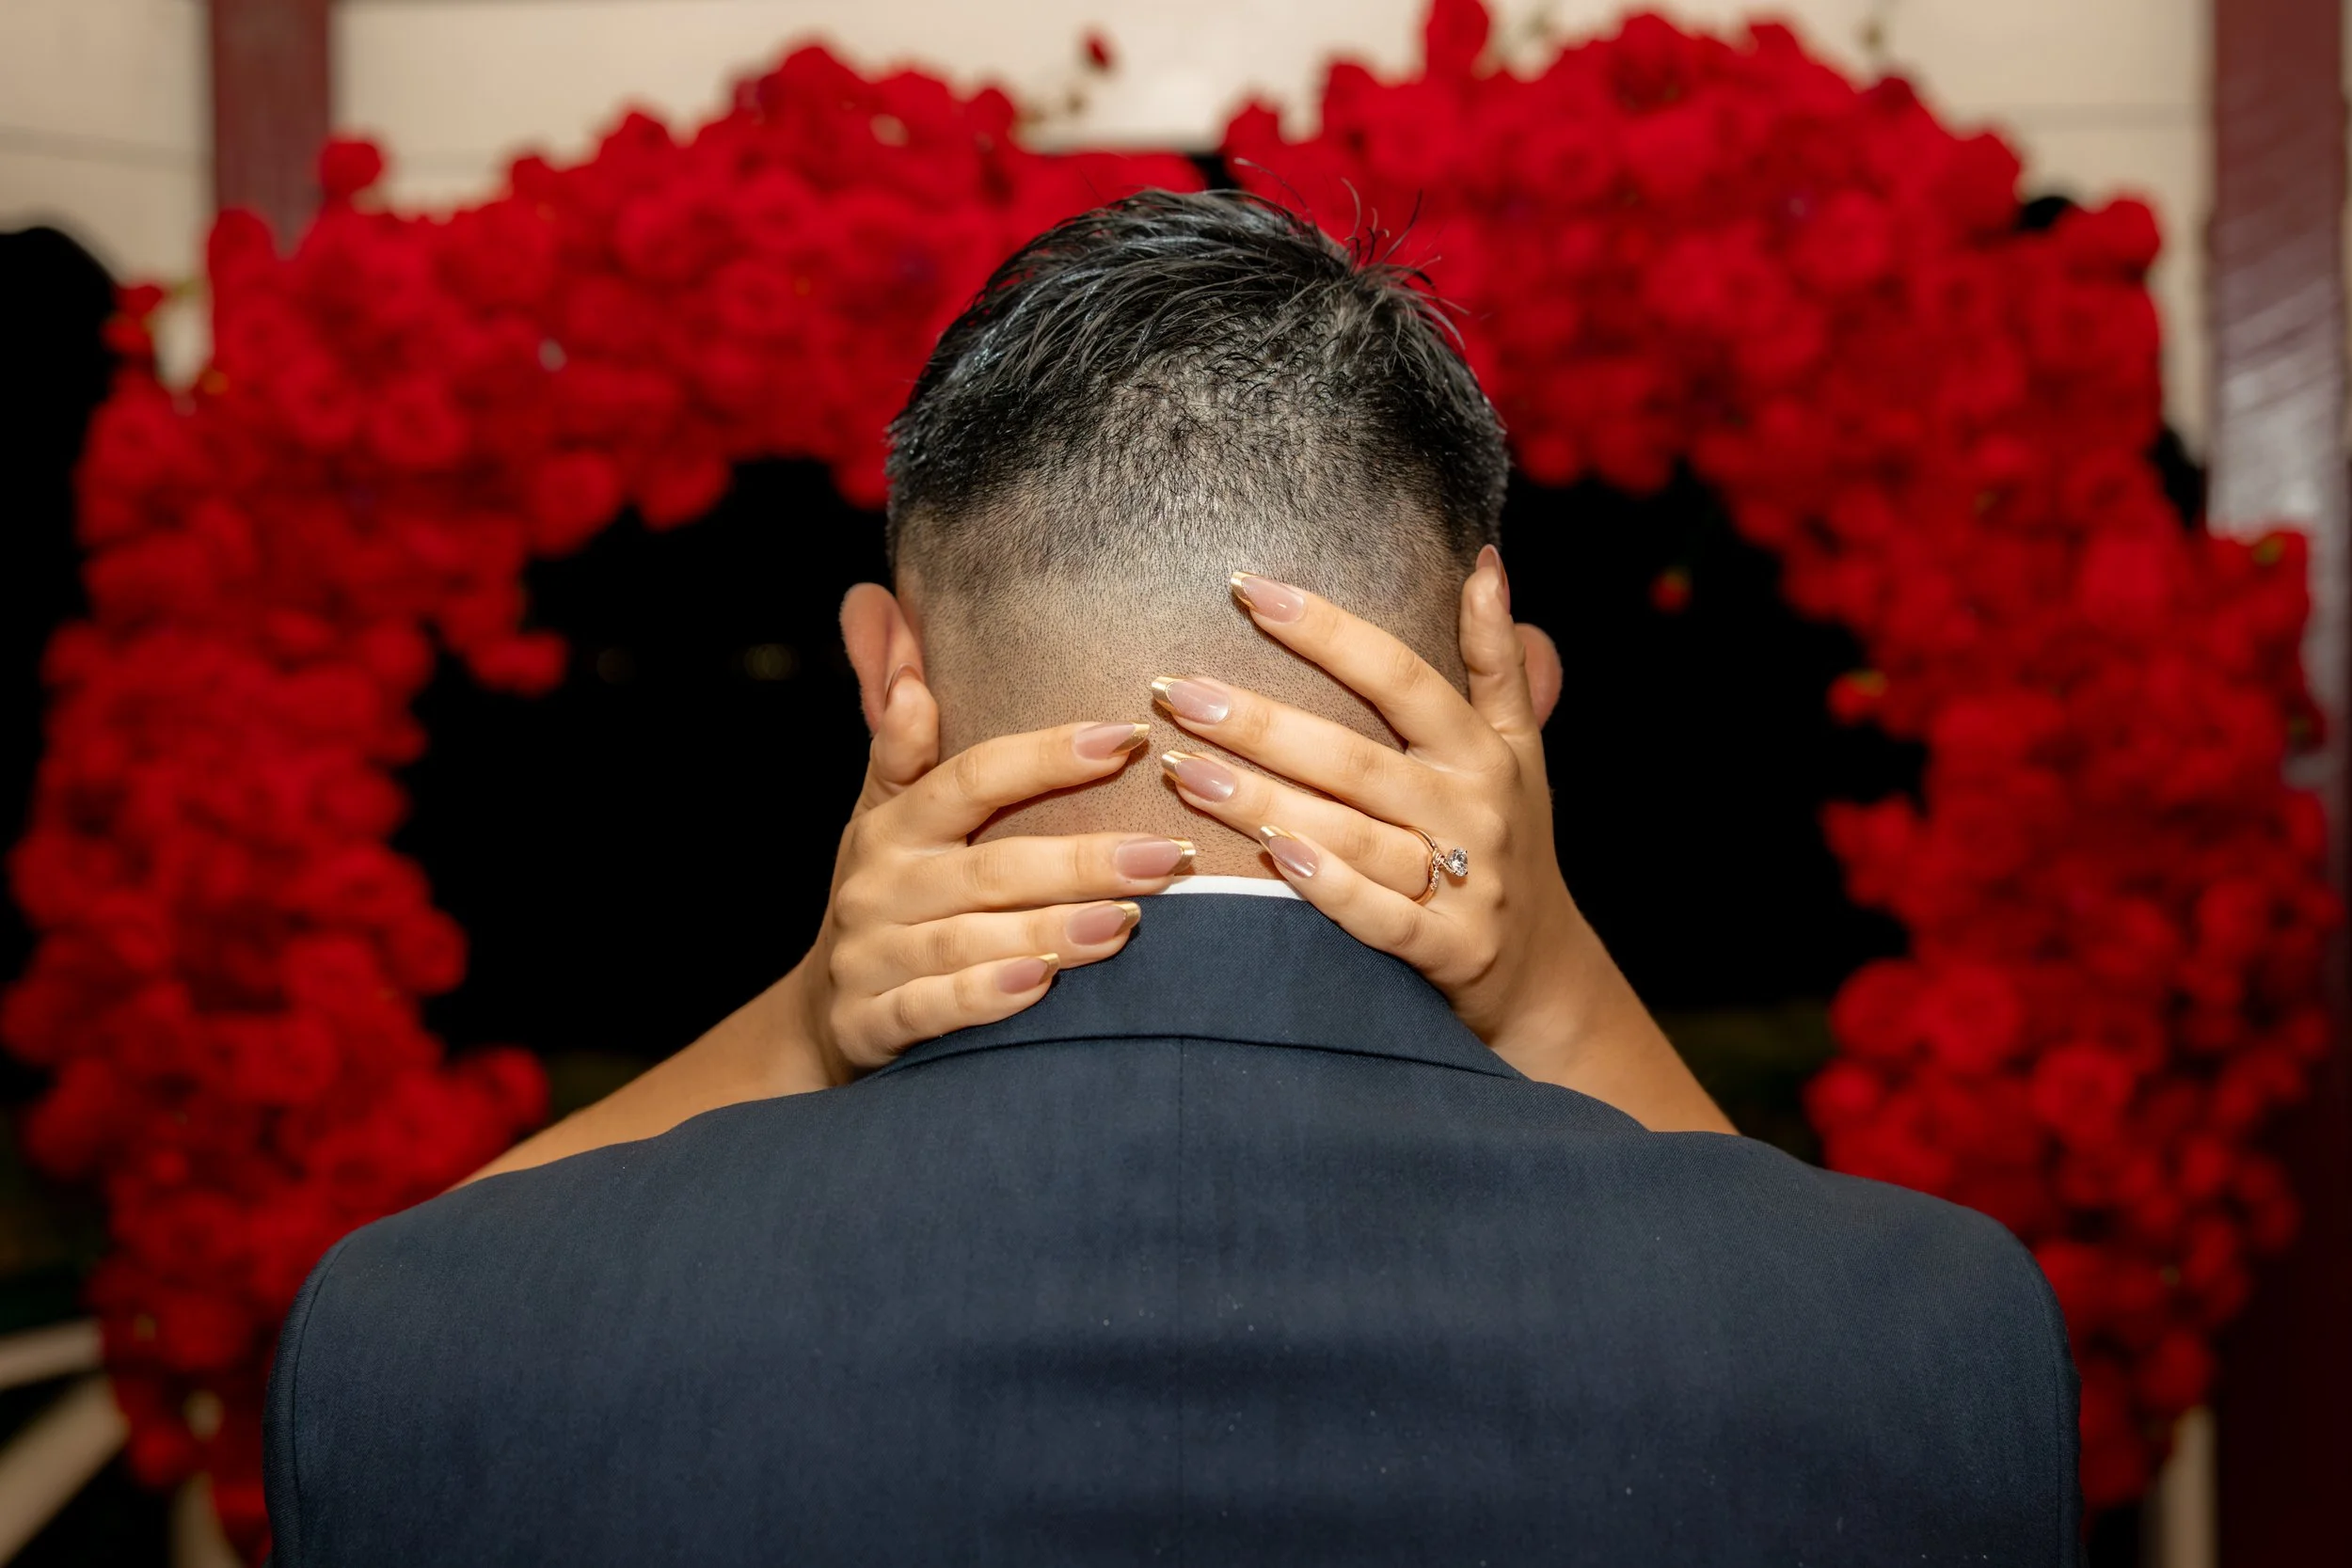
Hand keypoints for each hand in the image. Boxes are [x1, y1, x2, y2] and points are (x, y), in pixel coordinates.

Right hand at [463, 670, 1192, 1182]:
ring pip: (966, 938)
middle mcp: (881, 882)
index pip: (971, 776)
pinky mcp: (872, 1025)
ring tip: (1129, 922)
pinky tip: (1043, 986)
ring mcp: (873, 956)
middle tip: (1171, 852)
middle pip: (987, 863)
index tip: (1127, 734)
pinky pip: (931, 1009)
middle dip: (1081, 857)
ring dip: (1048, 928)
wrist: (827, 1017)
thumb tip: (875, 601)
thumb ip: (896, 717)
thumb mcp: (886, 803)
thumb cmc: (893, 892)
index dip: (1045, 755)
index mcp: (895, 821)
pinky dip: (983, 997)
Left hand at [1151, 551, 1732, 1132]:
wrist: (1546, 972)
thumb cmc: (1509, 838)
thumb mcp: (1518, 746)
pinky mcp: (1448, 950)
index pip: (1399, 676)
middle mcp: (1473, 810)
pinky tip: (1265, 856)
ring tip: (1183, 769)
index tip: (1246, 589)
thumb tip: (1485, 562)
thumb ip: (1495, 658)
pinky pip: (1380, 917)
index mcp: (1481, 751)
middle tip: (1176, 691)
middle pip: (1355, 757)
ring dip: (1263, 800)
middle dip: (1260, 722)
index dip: (1326, 631)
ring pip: (1353, 835)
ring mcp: (1464, 884)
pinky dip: (1327, 888)